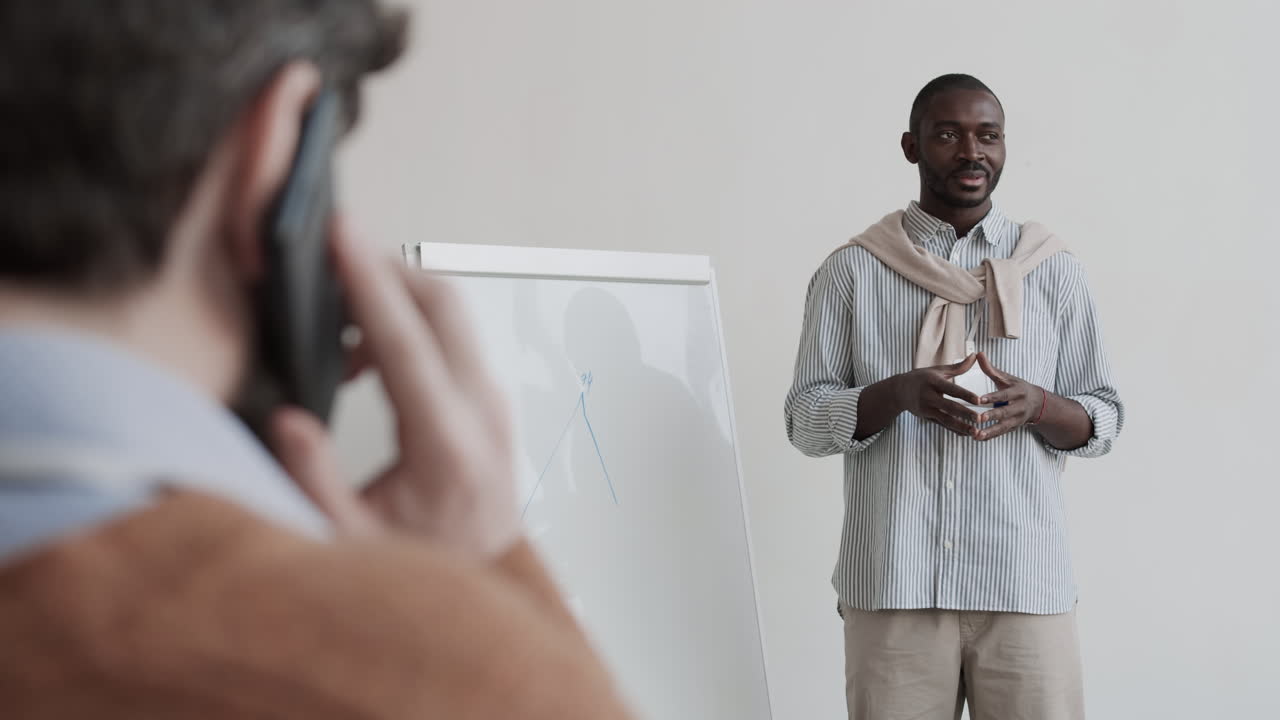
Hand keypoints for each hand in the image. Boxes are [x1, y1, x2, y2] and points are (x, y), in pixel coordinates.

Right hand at [270, 219, 519, 557]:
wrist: (483, 576)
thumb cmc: (420, 564)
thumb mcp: (349, 542)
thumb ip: (314, 481)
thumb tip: (287, 418)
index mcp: (447, 447)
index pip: (405, 342)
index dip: (368, 282)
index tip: (342, 234)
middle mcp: (481, 413)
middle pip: (441, 305)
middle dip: (384, 268)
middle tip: (330, 256)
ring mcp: (492, 401)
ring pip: (451, 314)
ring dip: (395, 296)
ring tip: (336, 329)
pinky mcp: (489, 398)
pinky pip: (453, 337)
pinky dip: (410, 323)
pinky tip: (365, 357)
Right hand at [893, 354, 983, 437]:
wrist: (899, 391)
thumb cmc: (921, 378)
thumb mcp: (938, 371)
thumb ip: (958, 367)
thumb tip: (975, 356)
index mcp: (933, 382)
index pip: (951, 389)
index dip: (965, 395)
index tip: (978, 400)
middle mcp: (928, 397)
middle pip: (950, 407)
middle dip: (965, 414)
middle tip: (981, 418)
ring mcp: (927, 409)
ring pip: (946, 420)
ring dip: (962, 426)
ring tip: (976, 432)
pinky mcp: (927, 418)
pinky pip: (943, 426)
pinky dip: (955, 430)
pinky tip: (967, 434)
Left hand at [973, 352, 1043, 441]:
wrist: (1037, 403)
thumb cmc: (1017, 388)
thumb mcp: (1007, 377)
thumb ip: (991, 369)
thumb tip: (978, 353)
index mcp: (1017, 392)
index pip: (1004, 395)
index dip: (992, 397)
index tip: (979, 399)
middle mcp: (1019, 407)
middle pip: (1005, 412)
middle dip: (992, 416)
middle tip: (978, 418)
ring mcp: (1017, 419)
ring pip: (1003, 427)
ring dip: (989, 432)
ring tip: (976, 435)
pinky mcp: (1013, 427)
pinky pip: (1000, 433)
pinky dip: (989, 436)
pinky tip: (977, 438)